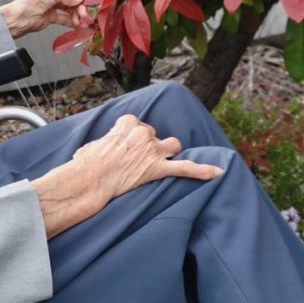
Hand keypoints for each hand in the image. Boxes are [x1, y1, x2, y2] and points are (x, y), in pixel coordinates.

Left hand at [0, 0, 91, 38]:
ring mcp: (53, 4)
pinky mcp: (53, 15)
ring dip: (77, 14)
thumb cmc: (29, 3)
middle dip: (79, 5)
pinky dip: (73, 21)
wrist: (19, 19)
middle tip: (84, 13)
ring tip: (82, 21)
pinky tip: (79, 25)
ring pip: (70, 8)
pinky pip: (66, 17)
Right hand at [31, 115, 223, 237]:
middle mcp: (143, 133)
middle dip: (149, 146)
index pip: (137, 124)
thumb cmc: (85, 164)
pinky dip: (203, 170)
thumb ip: (103, 141)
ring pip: (172, 146)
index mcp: (127, 122)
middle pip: (155, 135)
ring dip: (168, 152)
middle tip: (133, 161)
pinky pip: (185, 168)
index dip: (131, 138)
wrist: (89, 180)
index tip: (122, 147)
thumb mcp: (91, 145)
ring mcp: (153, 150)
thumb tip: (95, 151)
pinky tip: (218, 172)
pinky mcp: (158, 169)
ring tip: (159, 162)